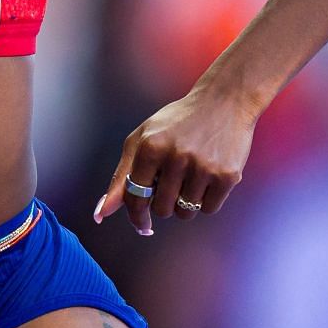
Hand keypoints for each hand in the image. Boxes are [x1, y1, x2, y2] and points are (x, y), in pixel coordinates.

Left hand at [93, 89, 255, 234]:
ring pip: (186, 212)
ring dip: (185, 203)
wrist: (223, 103)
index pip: (135, 196)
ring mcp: (203, 167)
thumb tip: (100, 213)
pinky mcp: (227, 176)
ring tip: (190, 176)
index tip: (142, 224)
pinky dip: (205, 201)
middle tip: (171, 183)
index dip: (136, 214)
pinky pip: (209, 209)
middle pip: (162, 209)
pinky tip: (207, 177)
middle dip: (163, 203)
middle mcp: (175, 157)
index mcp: (150, 147)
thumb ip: (122, 176)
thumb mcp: (142, 140)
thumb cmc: (176, 124)